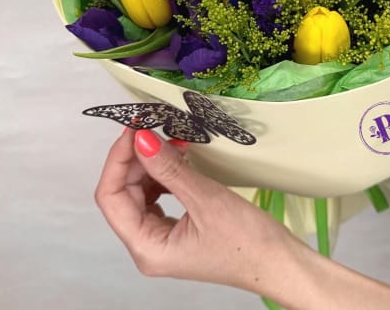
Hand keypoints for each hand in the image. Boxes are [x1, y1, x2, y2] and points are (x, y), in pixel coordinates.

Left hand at [95, 129, 307, 297]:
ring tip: (172, 141)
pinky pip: (157, 196)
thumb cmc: (248, 241)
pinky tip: (178, 158)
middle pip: (123, 193)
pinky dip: (164, 174)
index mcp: (146, 247)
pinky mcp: (176, 229)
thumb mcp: (206, 199)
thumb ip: (170, 168)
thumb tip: (141, 139)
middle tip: (154, 127)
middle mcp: (147, 246)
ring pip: (139, 192)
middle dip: (136, 158)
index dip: (118, 159)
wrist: (279, 262)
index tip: (135, 128)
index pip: (110, 197)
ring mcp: (160, 238)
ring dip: (151, 164)